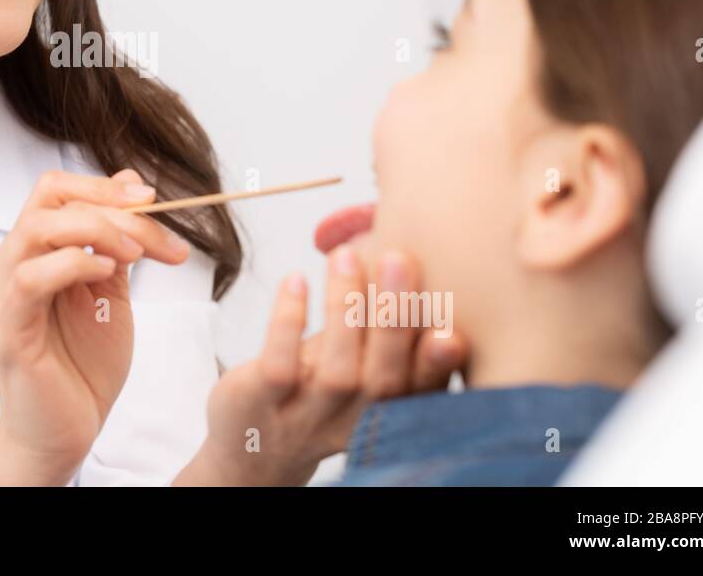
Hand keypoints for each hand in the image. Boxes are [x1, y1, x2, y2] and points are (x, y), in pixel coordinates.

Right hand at [0, 168, 189, 484]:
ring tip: (137, 254)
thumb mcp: (109, 293)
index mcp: (26, 256)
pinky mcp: (8, 330)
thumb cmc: (80, 371)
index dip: (103, 187)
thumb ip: (114, 243)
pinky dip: (74, 263)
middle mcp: (5, 268)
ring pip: (38, 228)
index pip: (55, 194)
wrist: (63, 437)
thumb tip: (129, 183)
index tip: (154, 199)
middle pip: (48, 200)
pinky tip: (105, 273)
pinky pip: (32, 277)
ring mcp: (1, 297)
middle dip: (109, 204)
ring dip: (98, 230)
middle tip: (154, 226)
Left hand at [175, 208, 465, 485]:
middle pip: (383, 380)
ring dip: (345, 310)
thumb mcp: (354, 365)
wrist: (250, 449)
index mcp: (384, 411)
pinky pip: (279, 365)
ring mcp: (304, 417)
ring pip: (336, 372)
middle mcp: (351, 420)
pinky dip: (289, 321)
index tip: (452, 331)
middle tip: (399, 260)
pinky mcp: (259, 404)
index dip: (438, 366)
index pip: (420, 392)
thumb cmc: (313, 391)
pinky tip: (296, 280)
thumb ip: (381, 327)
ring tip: (346, 256)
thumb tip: (399, 252)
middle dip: (395, 320)